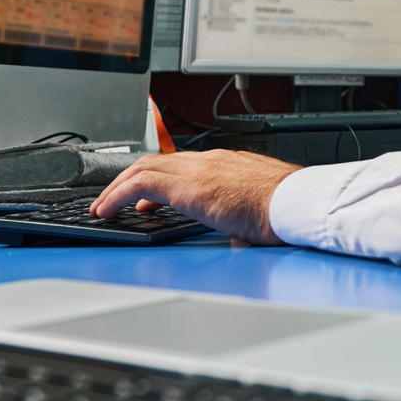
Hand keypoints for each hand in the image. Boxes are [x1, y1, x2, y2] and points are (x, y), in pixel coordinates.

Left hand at [91, 150, 301, 244]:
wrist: (297, 203)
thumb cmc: (288, 209)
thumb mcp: (260, 212)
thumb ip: (244, 222)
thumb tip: (241, 239)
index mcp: (227, 164)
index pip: (181, 164)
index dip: (157, 179)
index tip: (144, 199)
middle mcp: (209, 161)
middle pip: (155, 160)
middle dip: (128, 179)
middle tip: (113, 199)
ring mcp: (197, 171)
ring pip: (143, 167)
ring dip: (117, 187)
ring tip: (103, 206)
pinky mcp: (187, 188)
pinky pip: (140, 184)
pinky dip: (117, 195)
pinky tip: (107, 210)